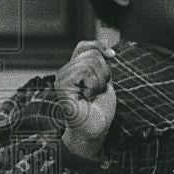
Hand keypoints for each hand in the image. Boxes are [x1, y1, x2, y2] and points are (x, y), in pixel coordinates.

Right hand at [54, 40, 116, 159]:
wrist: (96, 127)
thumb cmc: (100, 106)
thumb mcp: (104, 78)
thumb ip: (102, 61)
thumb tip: (107, 46)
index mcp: (74, 69)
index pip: (83, 46)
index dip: (99, 46)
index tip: (112, 55)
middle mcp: (65, 71)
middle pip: (92, 54)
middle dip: (105, 72)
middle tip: (98, 89)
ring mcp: (61, 78)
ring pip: (90, 62)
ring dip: (100, 81)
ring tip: (93, 94)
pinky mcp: (61, 86)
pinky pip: (84, 71)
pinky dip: (94, 84)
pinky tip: (88, 97)